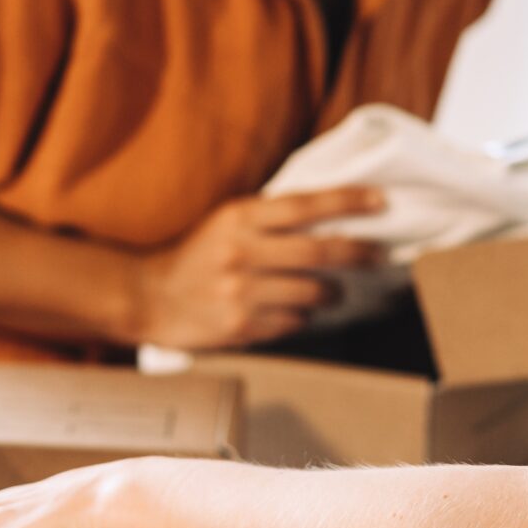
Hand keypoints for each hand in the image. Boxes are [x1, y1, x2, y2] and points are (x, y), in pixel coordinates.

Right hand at [129, 187, 386, 349]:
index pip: (306, 205)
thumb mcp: (224, 222)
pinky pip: (294, 322)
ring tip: (333, 291)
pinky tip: (292, 310)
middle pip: (320, 252)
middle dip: (359, 253)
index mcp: (239, 218)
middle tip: (378, 255)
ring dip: (333, 292)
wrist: (147, 296)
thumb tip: (328, 218)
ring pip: (314, 292)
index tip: (380, 201)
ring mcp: (242, 292)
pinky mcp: (241, 326)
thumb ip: (268, 218)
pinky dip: (302, 316)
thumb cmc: (192, 256)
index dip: (348, 201)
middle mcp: (242, 252)